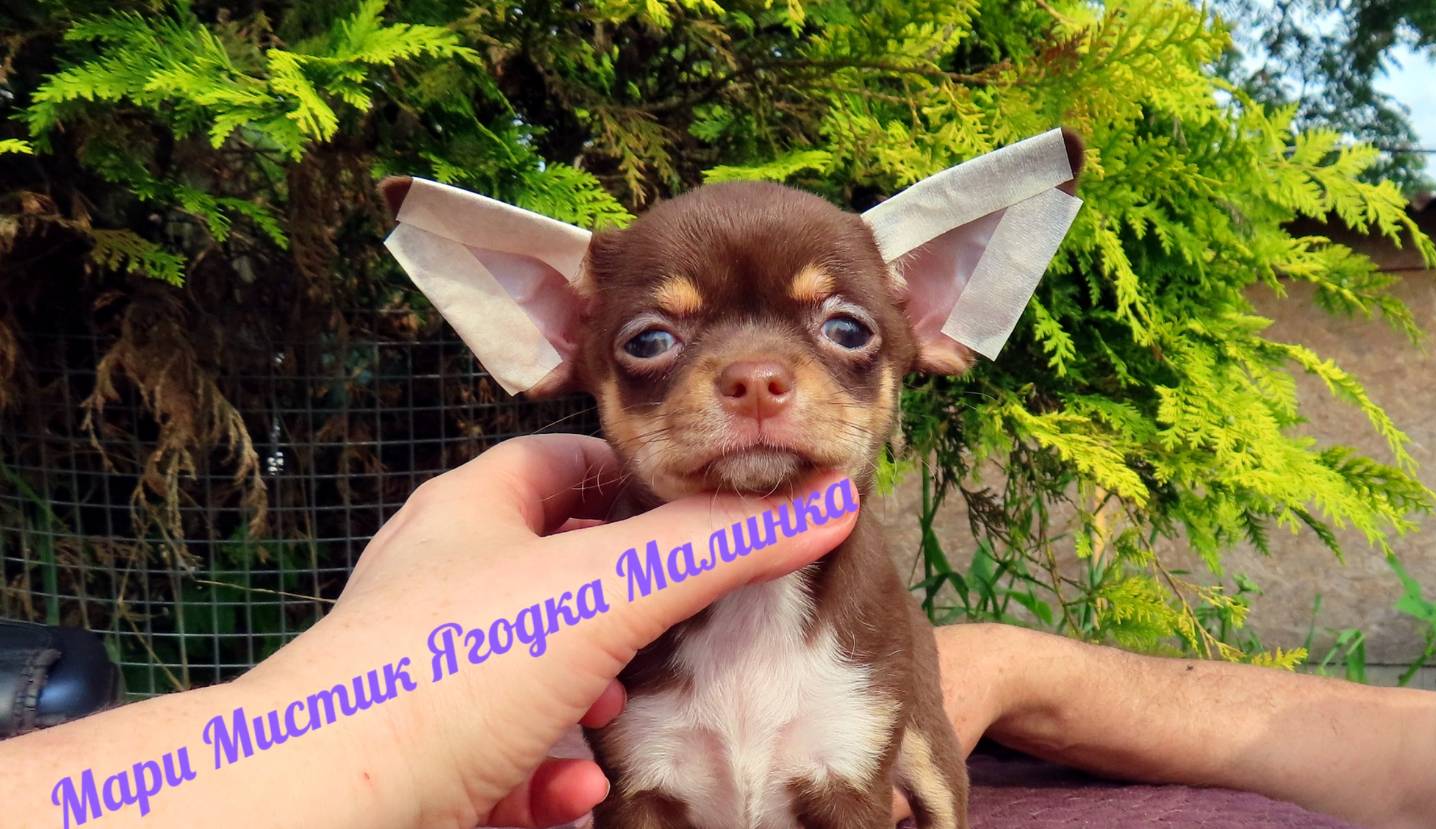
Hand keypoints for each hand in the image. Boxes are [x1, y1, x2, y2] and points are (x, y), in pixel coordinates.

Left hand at [241, 434, 858, 827]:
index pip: (567, 461)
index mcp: (474, 512)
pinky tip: (574, 792)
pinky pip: (512, 756)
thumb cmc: (445, 671)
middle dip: (629, 610)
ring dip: (595, 700)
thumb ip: (715, 547)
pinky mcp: (430, 757)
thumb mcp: (605, 591)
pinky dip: (555, 775)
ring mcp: (433, 673)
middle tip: (677, 631)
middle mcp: (446, 584)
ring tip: (621, 717)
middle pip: (561, 572)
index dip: (641, 478)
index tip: (707, 512)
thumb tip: (826, 502)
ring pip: (541, 673)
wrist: (328, 805)